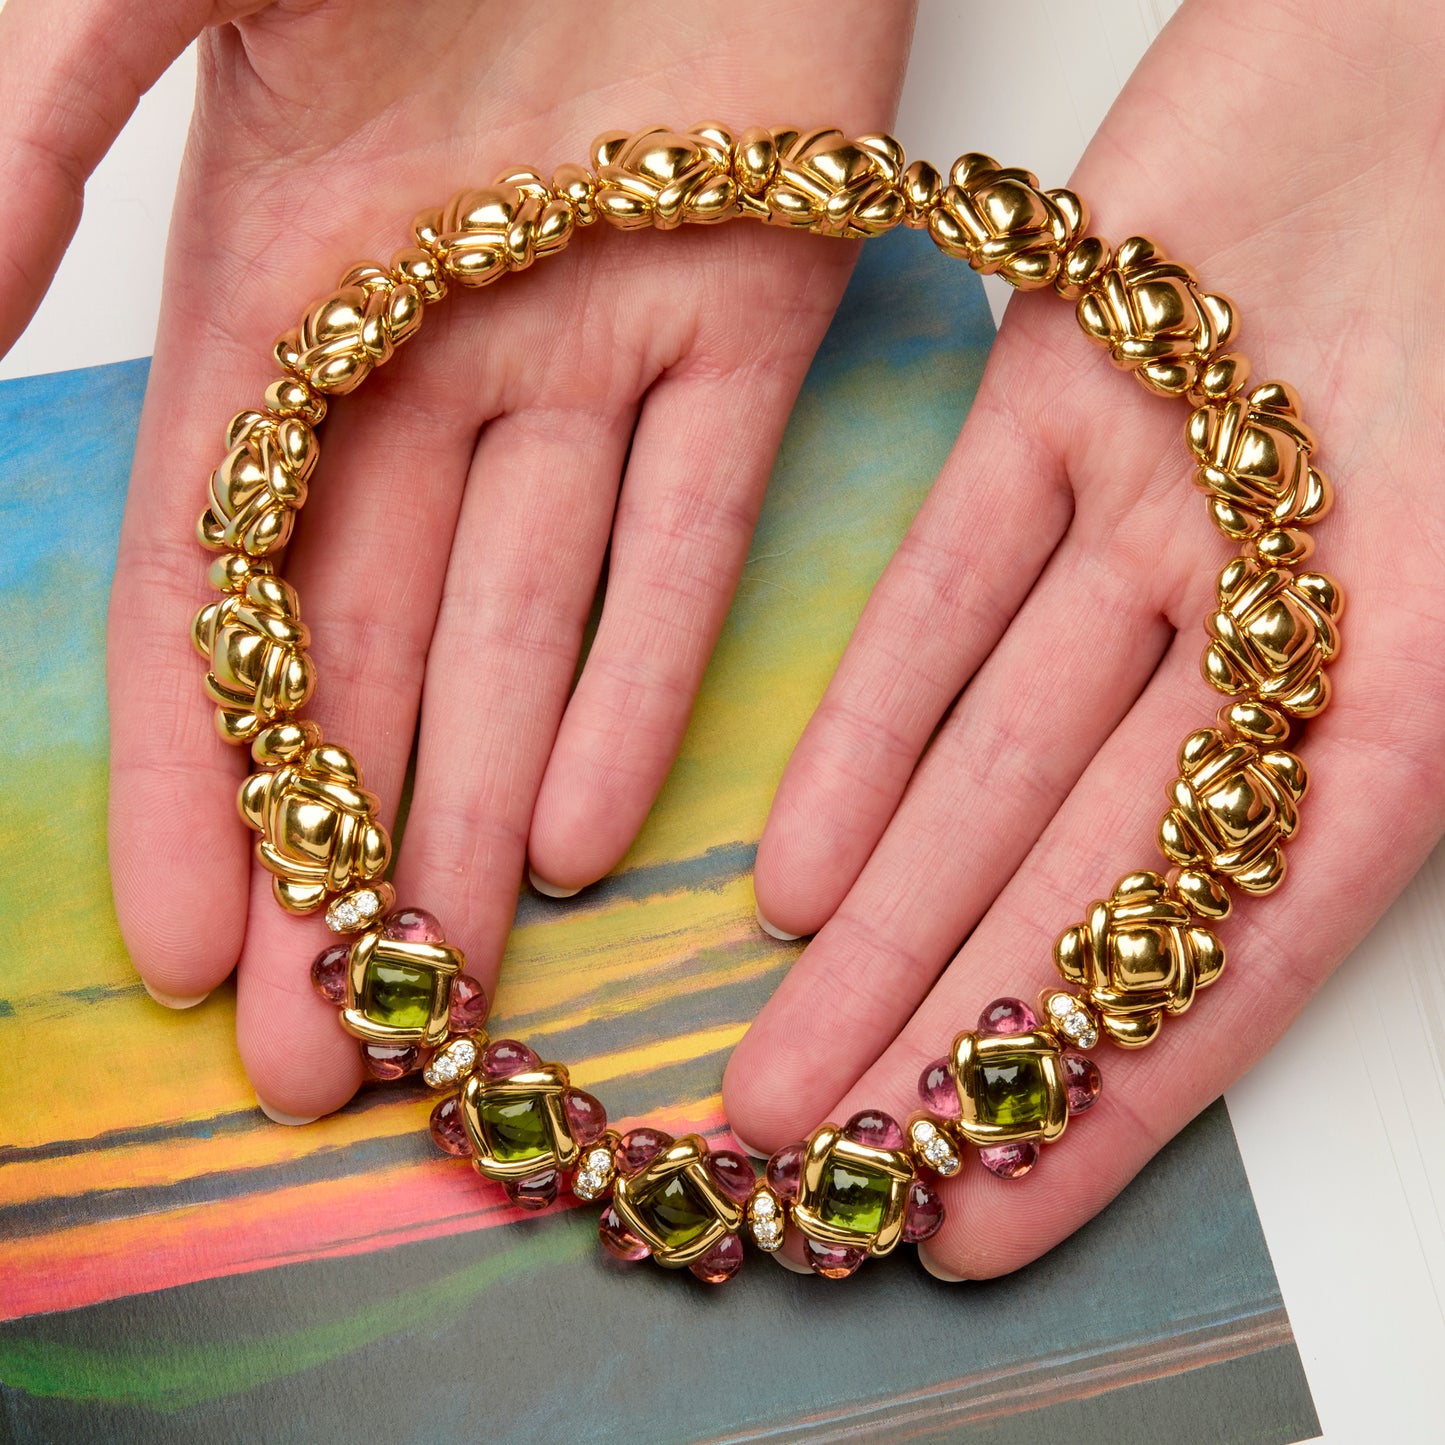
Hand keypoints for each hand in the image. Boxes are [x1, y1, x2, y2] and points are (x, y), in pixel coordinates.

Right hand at [0, 0, 914, 1117]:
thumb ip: (30, 132)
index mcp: (283, 286)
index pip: (219, 589)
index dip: (201, 777)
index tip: (187, 947)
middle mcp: (438, 349)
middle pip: (376, 654)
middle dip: (342, 850)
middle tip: (323, 1046)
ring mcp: (602, 338)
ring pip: (535, 627)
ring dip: (484, 805)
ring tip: (453, 981)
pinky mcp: (760, 304)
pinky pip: (698, 522)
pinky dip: (646, 670)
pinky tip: (590, 826)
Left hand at [724, 0, 1444, 1277]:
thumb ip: (1414, 739)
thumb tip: (1329, 877)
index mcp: (1409, 688)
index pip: (1235, 946)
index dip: (1111, 1100)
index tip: (983, 1226)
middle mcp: (1262, 625)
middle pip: (1074, 880)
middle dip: (944, 1041)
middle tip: (815, 1184)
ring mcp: (1147, 516)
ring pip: (988, 766)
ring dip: (881, 925)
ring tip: (775, 1073)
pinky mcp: (1054, 401)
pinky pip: (946, 593)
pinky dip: (870, 728)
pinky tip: (791, 874)